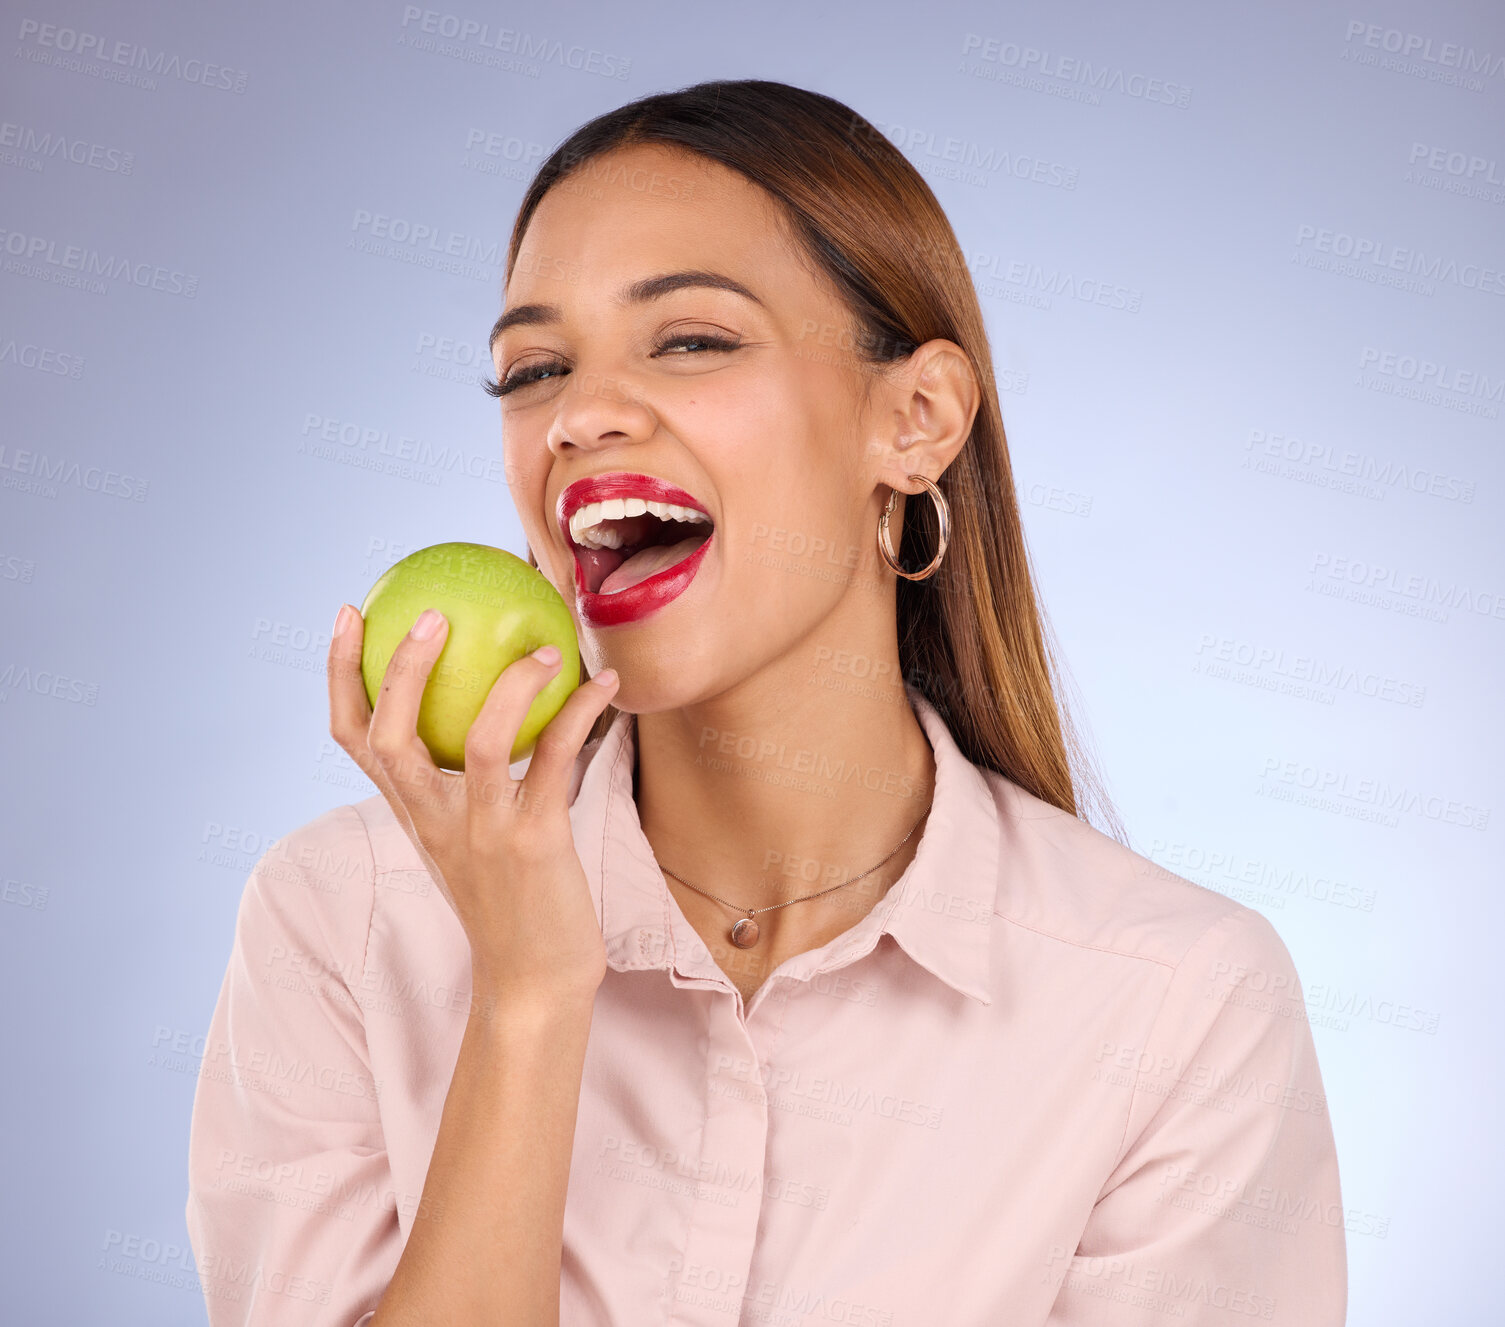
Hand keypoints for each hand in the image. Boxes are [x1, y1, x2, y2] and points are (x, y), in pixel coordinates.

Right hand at [327, 603, 619, 1006]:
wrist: (533, 982)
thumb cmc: (511, 902)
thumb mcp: (471, 839)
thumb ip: (466, 784)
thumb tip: (491, 703)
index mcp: (412, 812)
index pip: (353, 737)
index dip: (342, 673)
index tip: (351, 613)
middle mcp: (434, 819)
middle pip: (390, 735)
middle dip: (401, 667)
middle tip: (432, 611)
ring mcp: (483, 831)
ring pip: (483, 743)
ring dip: (514, 683)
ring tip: (547, 645)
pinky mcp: (536, 842)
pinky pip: (559, 760)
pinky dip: (581, 712)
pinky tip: (606, 682)